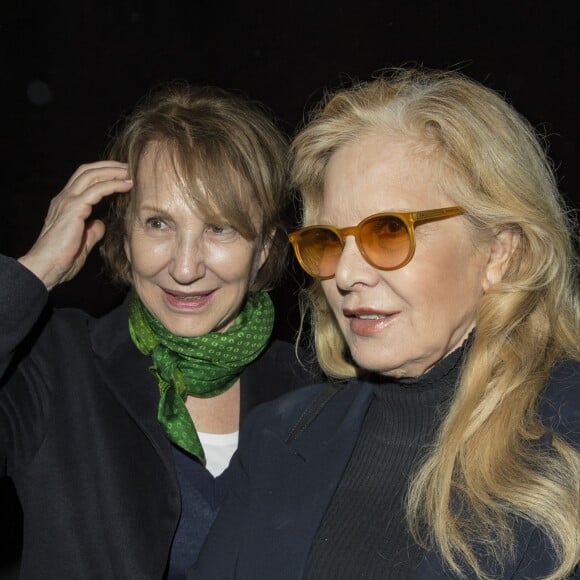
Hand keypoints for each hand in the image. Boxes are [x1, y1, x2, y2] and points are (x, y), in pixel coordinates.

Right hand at [18, 161, 132, 289]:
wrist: (46, 267)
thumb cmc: (62, 259)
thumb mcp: (82, 243)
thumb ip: (91, 232)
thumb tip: (100, 224)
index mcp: (65, 204)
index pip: (83, 179)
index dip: (103, 173)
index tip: (122, 175)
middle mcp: (64, 199)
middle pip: (87, 171)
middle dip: (109, 166)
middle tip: (129, 167)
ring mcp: (68, 202)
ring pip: (92, 175)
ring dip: (113, 172)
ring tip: (130, 172)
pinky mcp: (74, 209)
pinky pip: (97, 190)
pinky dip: (113, 184)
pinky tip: (126, 185)